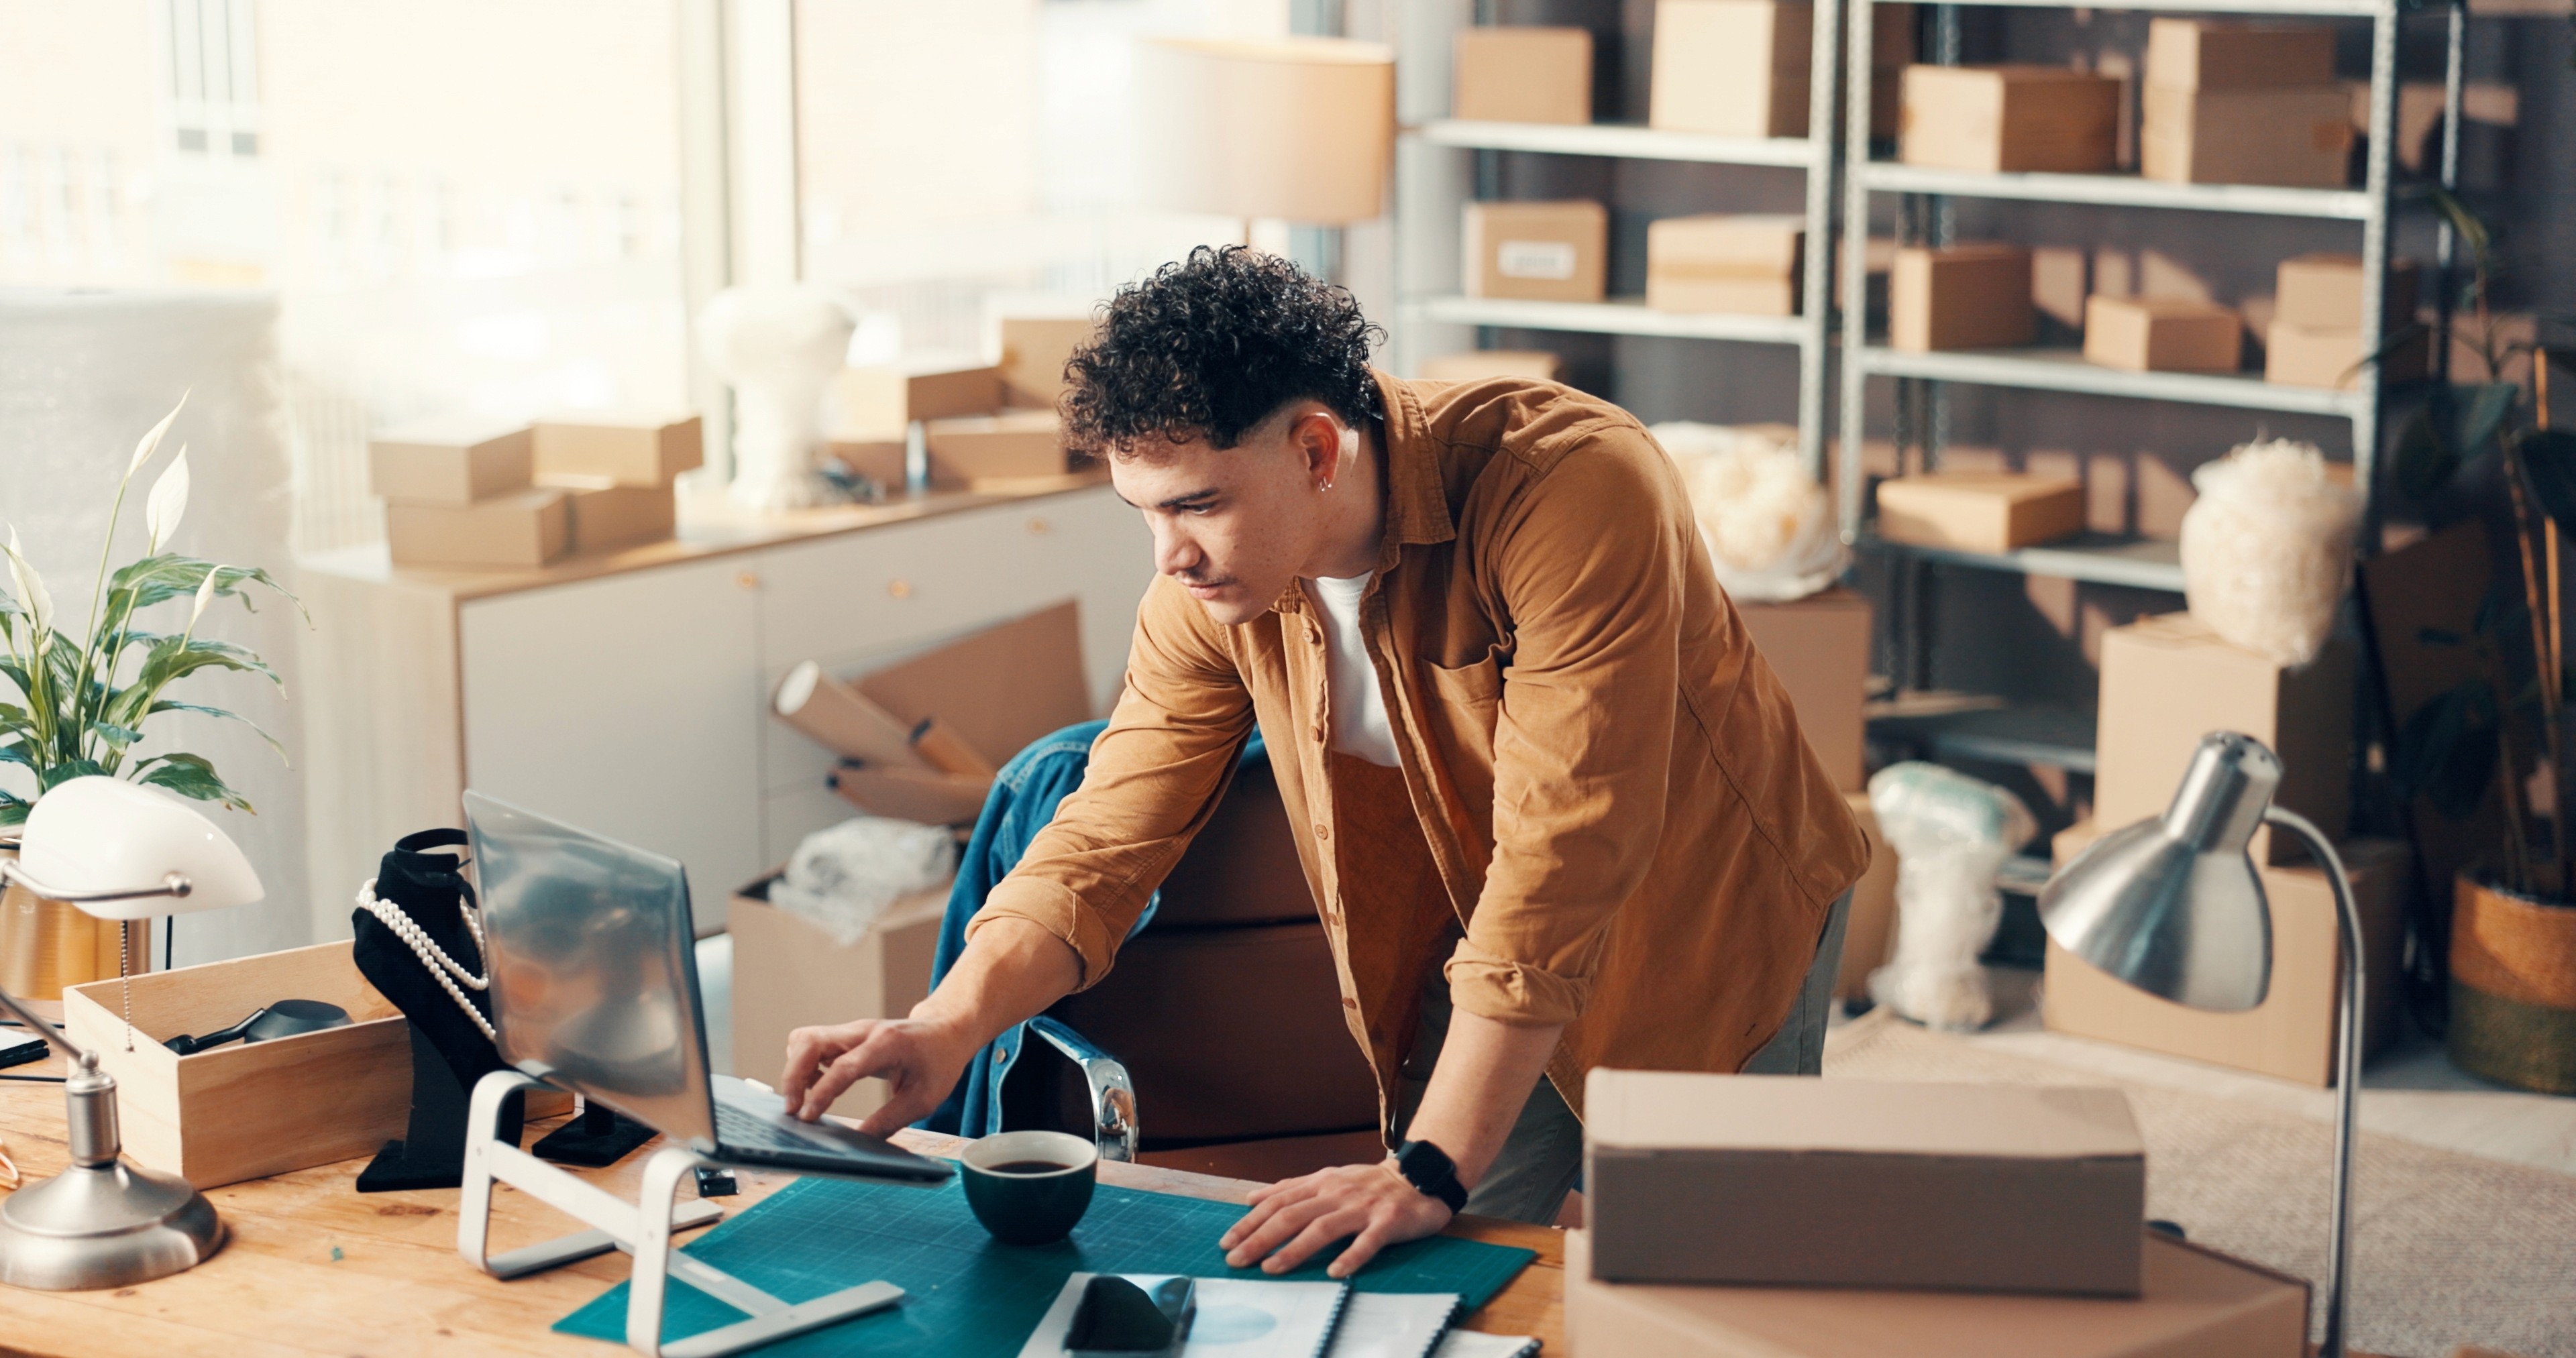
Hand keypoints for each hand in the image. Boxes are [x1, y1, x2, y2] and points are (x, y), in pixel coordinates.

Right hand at [777, 1016, 975, 1134]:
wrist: (945, 1031)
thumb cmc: (939, 1063)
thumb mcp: (924, 1099)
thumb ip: (890, 1120)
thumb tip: (859, 1143)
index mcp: (887, 1044)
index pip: (844, 1066)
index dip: (821, 1092)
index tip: (806, 1117)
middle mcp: (863, 1032)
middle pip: (810, 1041)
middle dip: (792, 1076)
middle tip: (793, 1111)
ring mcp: (851, 1031)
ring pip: (805, 1039)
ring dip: (795, 1070)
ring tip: (803, 1100)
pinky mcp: (844, 1037)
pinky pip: (811, 1044)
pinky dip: (803, 1066)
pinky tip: (815, 1087)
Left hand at [1219, 1159, 1454, 1279]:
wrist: (1419, 1176)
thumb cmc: (1368, 1183)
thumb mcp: (1327, 1178)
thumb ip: (1291, 1188)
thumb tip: (1252, 1198)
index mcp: (1320, 1183)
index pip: (1277, 1203)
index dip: (1250, 1222)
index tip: (1227, 1242)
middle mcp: (1337, 1193)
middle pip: (1292, 1215)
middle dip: (1260, 1239)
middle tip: (1237, 1260)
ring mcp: (1362, 1207)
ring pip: (1323, 1228)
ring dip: (1295, 1249)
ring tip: (1272, 1268)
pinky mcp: (1388, 1222)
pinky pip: (1368, 1241)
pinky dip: (1352, 1256)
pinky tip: (1336, 1272)